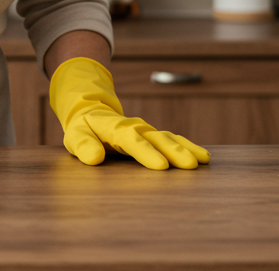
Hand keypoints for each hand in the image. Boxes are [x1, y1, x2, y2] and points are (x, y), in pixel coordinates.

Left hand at [49, 57, 209, 169]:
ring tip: (202, 161)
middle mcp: (135, 127)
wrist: (92, 112)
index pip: (132, 140)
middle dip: (174, 151)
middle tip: (190, 165)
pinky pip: (172, 140)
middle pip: (156, 138)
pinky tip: (203, 157)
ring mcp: (146, 131)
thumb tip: (94, 159)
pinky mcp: (153, 136)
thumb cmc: (83, 128)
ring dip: (186, 148)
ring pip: (168, 138)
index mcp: (115, 127)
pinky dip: (187, 146)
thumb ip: (83, 145)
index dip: (146, 152)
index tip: (161, 167)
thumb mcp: (75, 135)